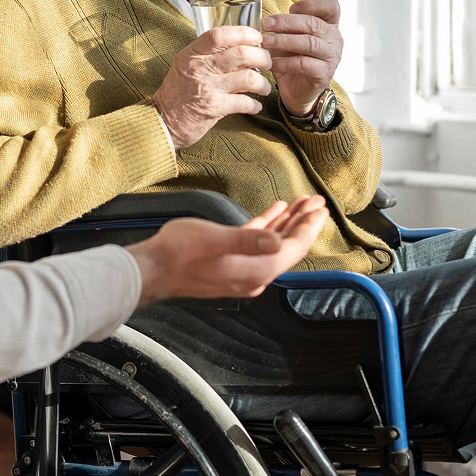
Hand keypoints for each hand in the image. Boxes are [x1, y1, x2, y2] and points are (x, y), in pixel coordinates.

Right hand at [129, 195, 327, 304]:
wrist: (153, 269)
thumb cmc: (179, 253)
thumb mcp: (214, 241)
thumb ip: (248, 241)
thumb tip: (277, 243)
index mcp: (255, 270)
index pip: (292, 249)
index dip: (309, 228)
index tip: (321, 209)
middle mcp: (254, 274)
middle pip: (287, 246)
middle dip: (303, 223)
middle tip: (317, 202)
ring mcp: (242, 270)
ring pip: (273, 244)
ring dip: (287, 223)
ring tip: (300, 203)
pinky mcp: (230, 263)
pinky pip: (257, 244)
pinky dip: (267, 227)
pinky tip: (273, 212)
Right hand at [152, 26, 271, 149]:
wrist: (163, 120)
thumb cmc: (178, 91)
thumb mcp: (186, 65)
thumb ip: (208, 54)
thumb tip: (240, 46)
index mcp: (193, 54)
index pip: (220, 34)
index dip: (244, 33)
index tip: (256, 38)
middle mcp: (200, 67)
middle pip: (241, 53)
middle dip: (262, 57)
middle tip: (267, 63)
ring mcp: (207, 87)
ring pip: (248, 78)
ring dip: (263, 83)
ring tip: (264, 87)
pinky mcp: (213, 108)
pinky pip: (244, 102)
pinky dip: (255, 105)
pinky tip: (255, 106)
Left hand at [261, 0, 341, 115]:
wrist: (294, 88)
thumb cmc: (292, 56)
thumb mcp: (292, 32)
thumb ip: (299, 12)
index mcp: (329, 24)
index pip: (331, 6)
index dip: (311, 3)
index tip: (290, 7)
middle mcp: (335, 39)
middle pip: (314, 23)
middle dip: (287, 22)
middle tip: (265, 23)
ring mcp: (332, 57)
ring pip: (309, 43)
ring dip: (284, 41)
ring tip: (265, 42)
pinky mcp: (324, 74)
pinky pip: (305, 64)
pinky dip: (286, 62)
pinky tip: (271, 62)